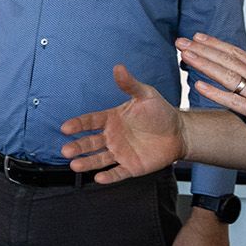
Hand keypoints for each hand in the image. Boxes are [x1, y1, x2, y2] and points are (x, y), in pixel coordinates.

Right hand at [59, 64, 186, 182]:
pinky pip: (117, 173)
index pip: (90, 121)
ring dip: (86, 163)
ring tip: (75, 165)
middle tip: (66, 150)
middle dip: (77, 147)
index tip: (66, 128)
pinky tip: (99, 178)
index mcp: (112, 119)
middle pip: (90, 142)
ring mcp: (120, 152)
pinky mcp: (131, 166)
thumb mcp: (146, 95)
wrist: (180, 132)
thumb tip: (118, 67)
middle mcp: (112, 136)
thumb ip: (129, 84)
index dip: (78, 124)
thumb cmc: (161, 112)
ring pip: (99, 159)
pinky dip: (108, 176)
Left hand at [174, 34, 245, 156]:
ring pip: (227, 75)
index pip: (240, 55)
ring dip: (203, 63)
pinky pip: (233, 101)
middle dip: (203, 49)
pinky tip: (198, 87)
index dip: (219, 46)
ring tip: (185, 54)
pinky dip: (214, 93)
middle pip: (228, 60)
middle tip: (182, 40)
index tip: (202, 38)